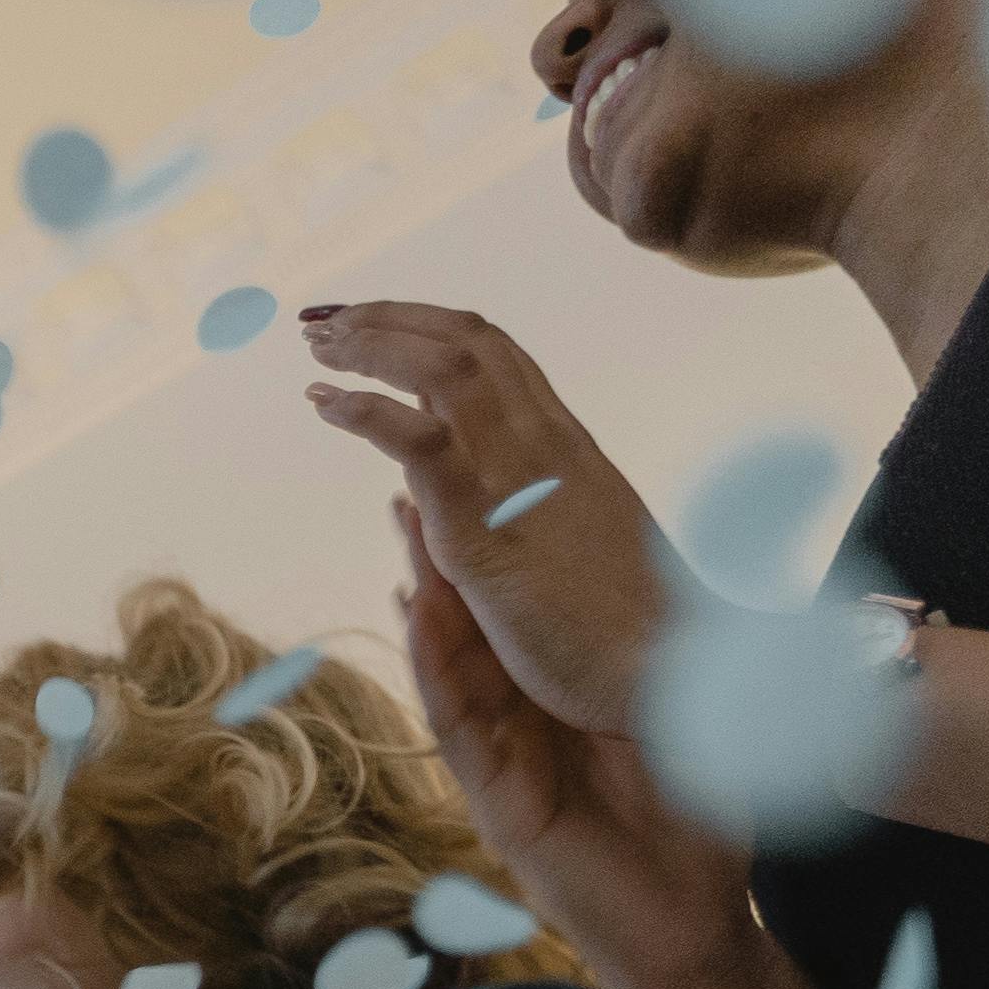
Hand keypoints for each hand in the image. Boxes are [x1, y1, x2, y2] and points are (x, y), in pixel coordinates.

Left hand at [305, 302, 677, 736]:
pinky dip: (365, 411)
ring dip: (372, 347)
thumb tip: (460, 490)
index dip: (430, 328)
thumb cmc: (624, 621)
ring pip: (442, 370)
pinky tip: (323, 402)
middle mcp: (544, 442)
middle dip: (392, 319)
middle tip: (327, 321)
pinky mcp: (483, 528)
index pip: (496, 356)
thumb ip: (526, 504)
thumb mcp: (571, 542)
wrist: (671, 669)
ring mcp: (516, 478)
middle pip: (467, 342)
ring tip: (317, 348)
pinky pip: (420, 444)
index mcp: (564, 444)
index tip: (376, 323)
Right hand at [397, 502, 788, 988]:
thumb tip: (728, 598)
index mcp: (570, 707)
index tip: (495, 486)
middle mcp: (525, 729)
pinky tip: (418, 612)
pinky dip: (435, 666)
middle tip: (419, 481)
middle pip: (476, 631)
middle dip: (448, 558)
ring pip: (452, 666)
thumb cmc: (701, 839)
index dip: (508, 557)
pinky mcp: (497, 803)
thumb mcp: (704, 734)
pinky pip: (457, 724)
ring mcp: (503, 766)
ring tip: (405, 526)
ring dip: (426, 595)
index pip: (529, 622)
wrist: (693, 935)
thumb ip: (691, 676)